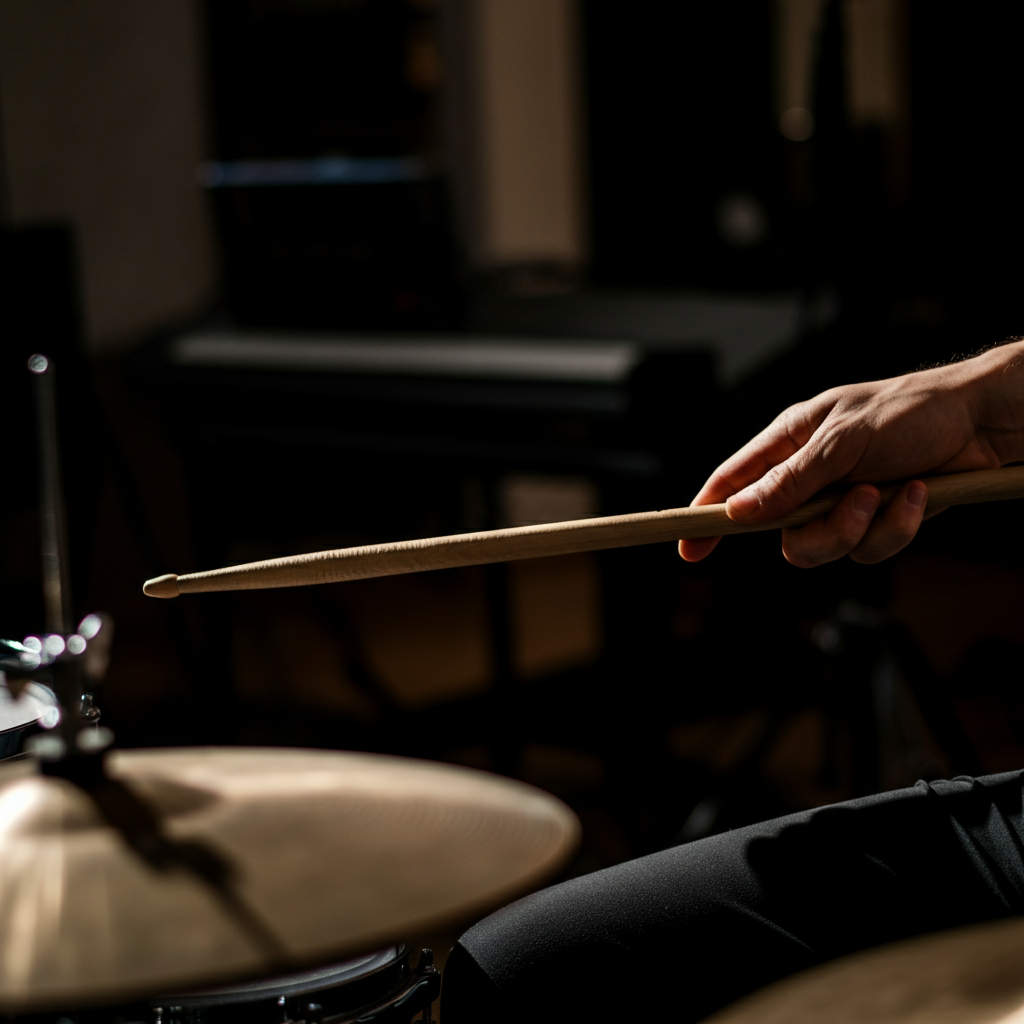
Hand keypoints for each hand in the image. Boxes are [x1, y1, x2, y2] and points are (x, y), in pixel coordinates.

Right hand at [680, 341, 1023, 566]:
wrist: (984, 422)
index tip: (689, 548)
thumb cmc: (912, 410)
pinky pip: (872, 549)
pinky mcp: (879, 519)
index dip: (706, 516)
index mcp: (789, 443)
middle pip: (783, 533)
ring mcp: (844, 500)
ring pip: (826, 548)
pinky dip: (898, 527)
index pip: (731, 483)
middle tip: (851, 505)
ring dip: (863, 527)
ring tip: (890, 492)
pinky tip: (920, 495)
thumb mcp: (842, 440)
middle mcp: (811, 476)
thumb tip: (738, 511)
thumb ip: (790, 480)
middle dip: (819, 531)